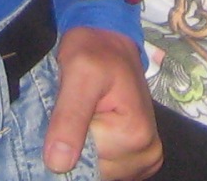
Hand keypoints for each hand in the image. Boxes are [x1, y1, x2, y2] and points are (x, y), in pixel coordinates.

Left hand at [45, 26, 161, 177]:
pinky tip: (89, 128)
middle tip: (73, 113)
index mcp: (136, 136)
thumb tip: (58, 164)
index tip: (65, 116)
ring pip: (100, 171)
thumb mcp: (78, 73)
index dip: (68, 144)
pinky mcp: (137, 158)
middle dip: (77, 147)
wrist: (107, 39)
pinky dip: (92, 152)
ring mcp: (145, 158)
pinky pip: (107, 168)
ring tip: (82, 117)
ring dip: (84, 148)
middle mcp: (148, 153)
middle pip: (96, 172)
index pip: (88, 166)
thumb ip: (68, 118)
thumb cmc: (94, 50)